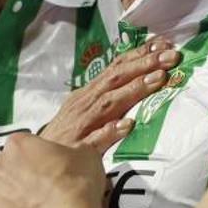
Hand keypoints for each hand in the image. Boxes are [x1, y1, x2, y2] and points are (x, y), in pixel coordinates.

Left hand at [0, 134, 105, 207]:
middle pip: (2, 173)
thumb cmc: (76, 184)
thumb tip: (77, 156)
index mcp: (17, 145)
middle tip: (39, 196)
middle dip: (16, 183)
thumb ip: (74, 152)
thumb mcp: (86, 154)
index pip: (21, 150)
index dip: (35, 163)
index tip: (47, 174)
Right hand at [40, 40, 180, 150]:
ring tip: (158, 79)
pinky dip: (111, 130)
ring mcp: (81, 125)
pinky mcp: (78, 149)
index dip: (139, 54)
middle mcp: (85, 103)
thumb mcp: (85, 109)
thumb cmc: (66, 136)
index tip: (163, 44)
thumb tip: (137, 79)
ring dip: (134, 89)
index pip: (116, 67)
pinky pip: (96, 139)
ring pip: (109, 103)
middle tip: (170, 55)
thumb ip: (109, 96)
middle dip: (144, 65)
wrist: (37, 163)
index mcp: (88, 93)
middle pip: (116, 78)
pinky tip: (127, 125)